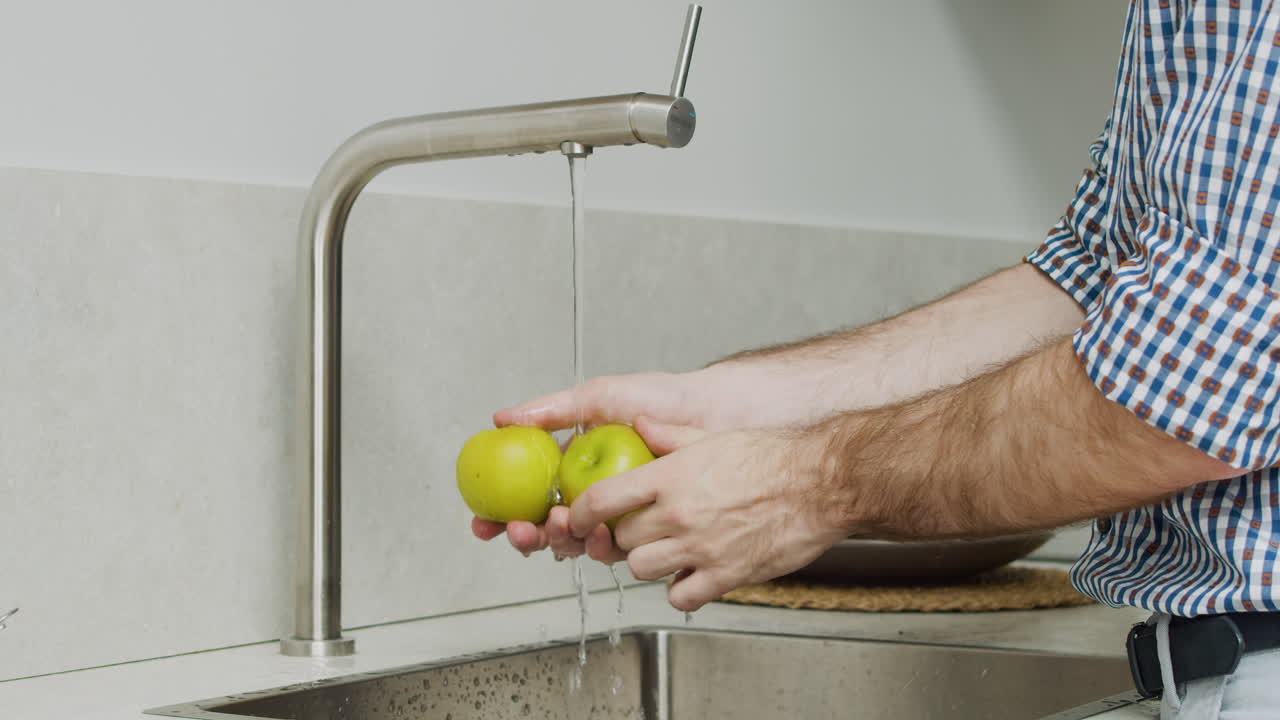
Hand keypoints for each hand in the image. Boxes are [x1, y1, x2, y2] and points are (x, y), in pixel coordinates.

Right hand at [471, 371, 717, 557]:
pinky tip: (599, 536)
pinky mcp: (647, 530)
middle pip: (545, 528)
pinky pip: (618, 549)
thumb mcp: (601, 397)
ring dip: (560, 541)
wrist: (716, 413)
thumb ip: (553, 409)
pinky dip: (601, 548)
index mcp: (572, 466)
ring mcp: (618, 514)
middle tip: (523, 529)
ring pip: (577, 543)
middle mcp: (592, 495)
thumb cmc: (663, 399)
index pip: (527, 496)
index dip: (500, 514)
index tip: (483, 522)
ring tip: (563, 523)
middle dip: (526, 536)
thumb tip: (502, 418)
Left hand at [569, 417, 849, 610]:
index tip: (579, 517)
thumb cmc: (773, 458)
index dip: (583, 513)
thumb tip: (638, 424)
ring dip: (648, 562)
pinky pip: (681, 596)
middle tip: (636, 530)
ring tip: (666, 550)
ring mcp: (701, 548)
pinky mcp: (726, 575)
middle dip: (622, 536)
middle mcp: (680, 514)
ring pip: (642, 569)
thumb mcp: (712, 435)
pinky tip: (692, 574)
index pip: (603, 499)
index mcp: (672, 477)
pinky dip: (681, 590)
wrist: (821, 484)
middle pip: (621, 538)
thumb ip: (669, 434)